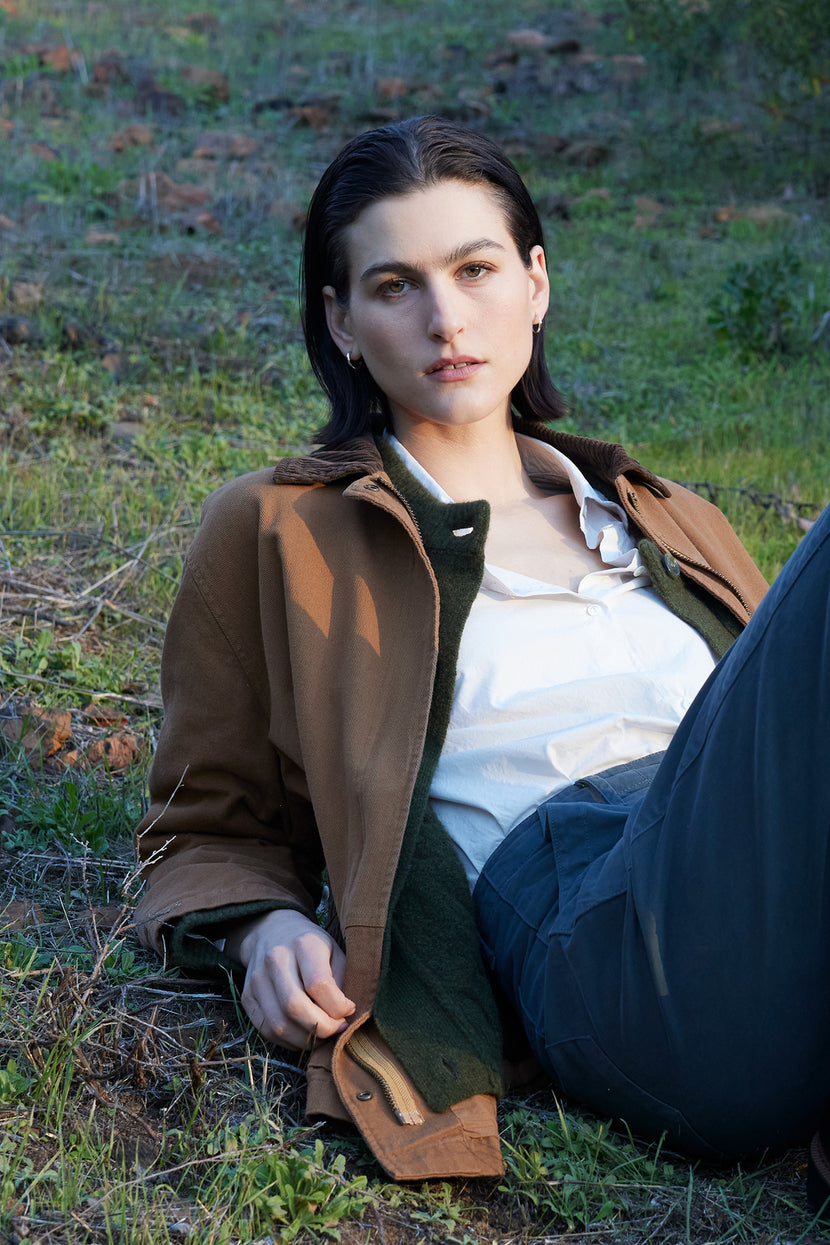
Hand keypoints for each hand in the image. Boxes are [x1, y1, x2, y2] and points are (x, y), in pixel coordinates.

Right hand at [225, 909, 355, 1049]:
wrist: (272, 931)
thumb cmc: (312, 946)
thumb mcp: (334, 951)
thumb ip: (341, 981)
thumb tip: (345, 1016)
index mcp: (304, 943)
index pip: (319, 984)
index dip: (338, 1007)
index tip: (348, 1010)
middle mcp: (276, 958)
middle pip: (295, 1006)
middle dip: (321, 1028)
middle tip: (337, 1030)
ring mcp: (257, 978)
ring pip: (278, 1024)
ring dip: (304, 1039)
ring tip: (322, 1035)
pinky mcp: (247, 996)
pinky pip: (266, 1030)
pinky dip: (288, 1040)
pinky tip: (303, 1034)